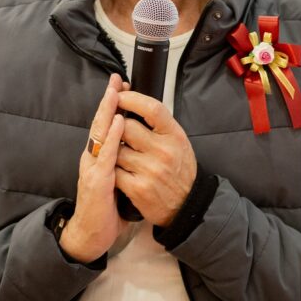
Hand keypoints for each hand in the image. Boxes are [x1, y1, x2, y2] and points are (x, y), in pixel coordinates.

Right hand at [59, 74, 126, 263]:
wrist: (91, 235)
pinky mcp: (96, 180)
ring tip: (116, 92)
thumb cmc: (105, 209)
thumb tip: (134, 147)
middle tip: (116, 79)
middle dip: (109, 100)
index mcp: (98, 157)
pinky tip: (119, 121)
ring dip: (108, 111)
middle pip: (99, 123)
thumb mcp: (114, 180)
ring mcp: (92, 167)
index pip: (105, 125)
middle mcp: (92, 158)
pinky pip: (106, 154)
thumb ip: (120, 162)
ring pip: (99, 133)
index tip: (122, 86)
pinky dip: (112, 136)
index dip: (112, 105)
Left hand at [114, 91, 196, 227]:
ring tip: (121, 155)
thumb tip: (131, 99)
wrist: (187, 205)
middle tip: (117, 132)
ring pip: (116, 149)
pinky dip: (113, 170)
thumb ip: (158, 123)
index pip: (152, 108)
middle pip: (126, 127)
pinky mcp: (138, 188)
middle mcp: (164, 151)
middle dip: (117, 127)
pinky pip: (114, 171)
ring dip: (114, 151)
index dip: (131, 98)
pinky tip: (119, 171)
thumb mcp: (177, 140)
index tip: (119, 95)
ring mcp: (150, 170)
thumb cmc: (178, 168)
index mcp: (174, 135)